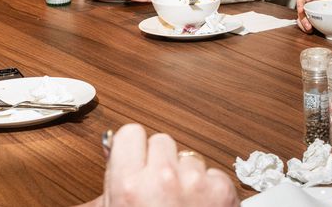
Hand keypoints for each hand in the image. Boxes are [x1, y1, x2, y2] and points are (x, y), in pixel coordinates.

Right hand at [101, 124, 237, 206]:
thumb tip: (109, 152)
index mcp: (129, 184)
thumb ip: (113, 180)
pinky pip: (213, 173)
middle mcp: (163, 178)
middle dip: (160, 161)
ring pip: (189, 157)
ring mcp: (195, 182)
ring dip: (186, 175)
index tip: (136, 159)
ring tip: (181, 202)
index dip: (133, 148)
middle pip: (162, 141)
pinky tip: (200, 205)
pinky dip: (209, 188)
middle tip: (159, 188)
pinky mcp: (222, 190)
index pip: (130, 133)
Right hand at [296, 0, 331, 31]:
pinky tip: (308, 29)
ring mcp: (309, 7)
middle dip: (300, 6)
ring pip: (301, 12)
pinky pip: (302, 20)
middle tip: (301, 11)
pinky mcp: (308, 15)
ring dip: (302, 20)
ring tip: (308, 27)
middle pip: (302, 0)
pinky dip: (303, 26)